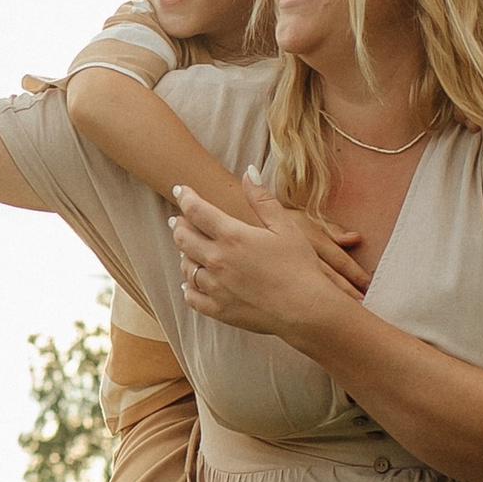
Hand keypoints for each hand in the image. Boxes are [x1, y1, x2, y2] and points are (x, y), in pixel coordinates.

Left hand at [172, 178, 367, 343]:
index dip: (185, 197)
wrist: (306, 308)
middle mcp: (217, 260)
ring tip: (187, 250)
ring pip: (186, 267)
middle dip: (179, 225)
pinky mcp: (218, 309)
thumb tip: (248, 172)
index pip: (197, 210)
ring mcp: (215, 287)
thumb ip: (262, 199)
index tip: (180, 190)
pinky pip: (192, 297)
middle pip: (184, 238)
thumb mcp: (285, 226)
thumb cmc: (300, 265)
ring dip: (184, 255)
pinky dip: (188, 287)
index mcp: (232, 236)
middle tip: (177, 220)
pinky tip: (189, 283)